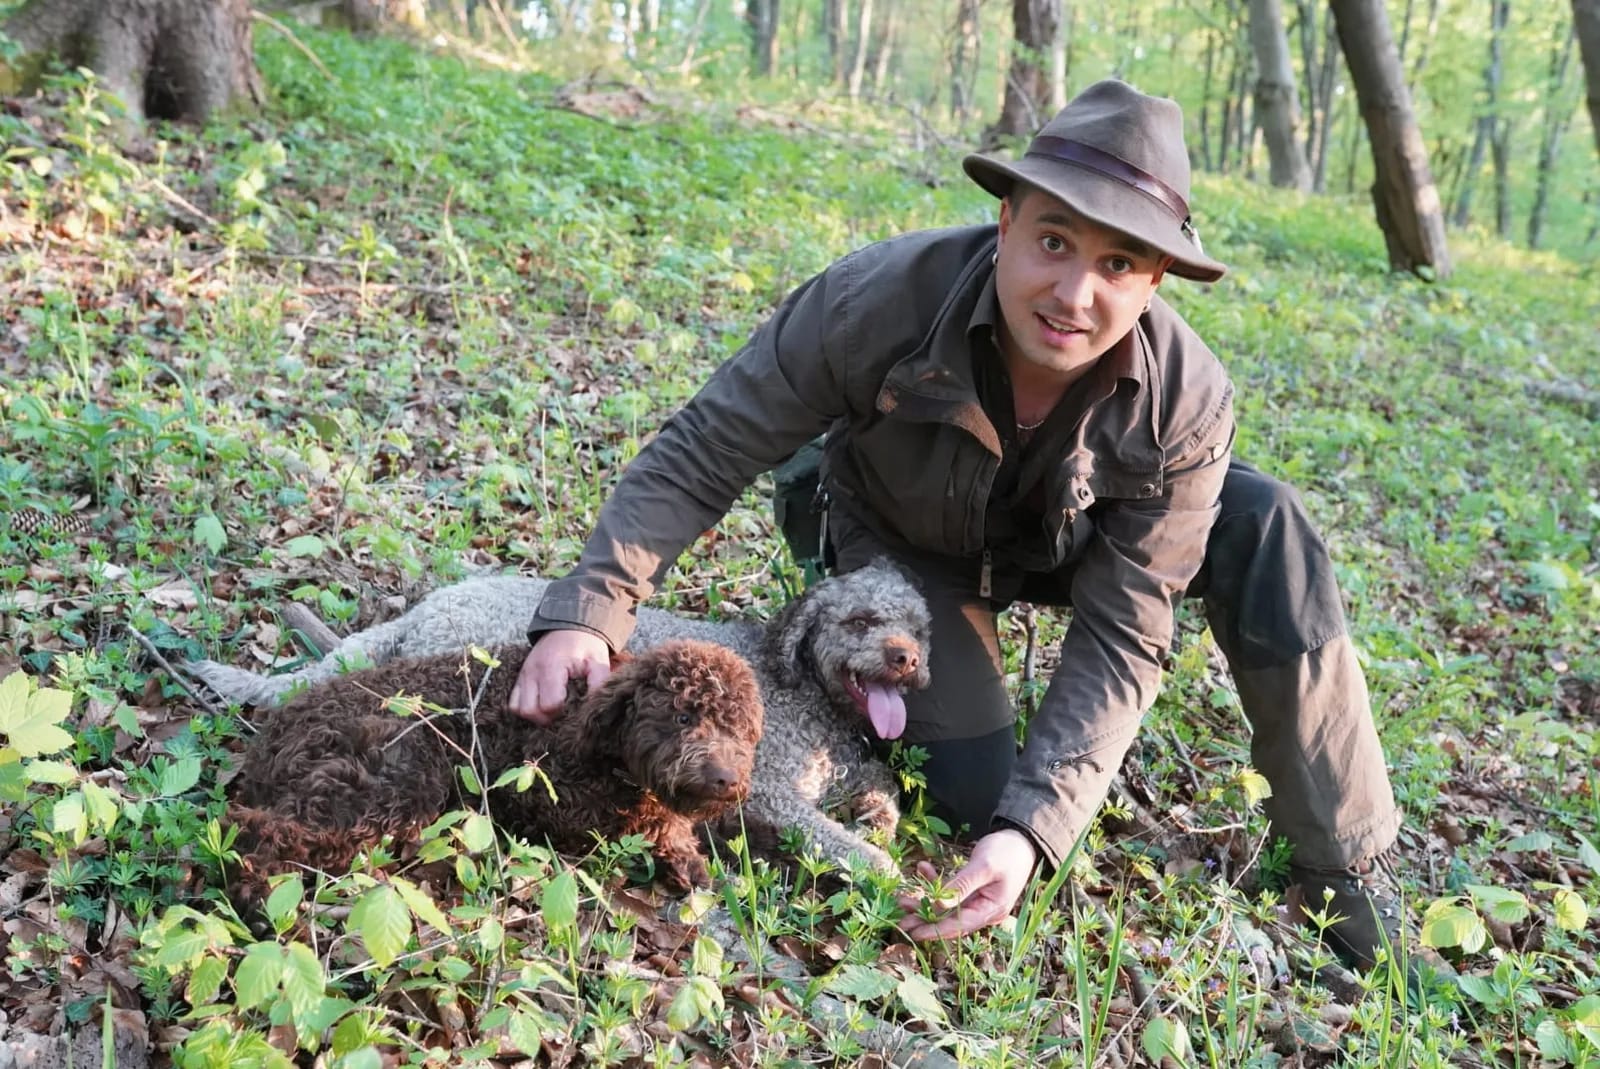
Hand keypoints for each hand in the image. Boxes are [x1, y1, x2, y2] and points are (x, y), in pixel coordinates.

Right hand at [508, 629, 611, 722]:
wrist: (569, 626)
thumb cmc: (585, 646)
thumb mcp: (598, 661)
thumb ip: (599, 683)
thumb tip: (595, 706)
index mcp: (552, 667)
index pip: (550, 704)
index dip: (562, 712)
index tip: (573, 707)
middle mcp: (532, 671)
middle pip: (531, 711)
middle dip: (548, 718)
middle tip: (563, 712)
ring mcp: (523, 674)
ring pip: (518, 708)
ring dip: (535, 715)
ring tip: (552, 710)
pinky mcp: (520, 677)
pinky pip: (513, 702)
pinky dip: (524, 708)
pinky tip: (541, 705)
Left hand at [897, 828, 1037, 940]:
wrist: (1021, 840)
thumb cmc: (1007, 852)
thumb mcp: (984, 866)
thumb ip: (962, 886)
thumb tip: (938, 905)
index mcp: (991, 910)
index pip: (959, 925)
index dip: (935, 930)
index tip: (913, 933)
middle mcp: (985, 911)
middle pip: (951, 920)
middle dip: (925, 918)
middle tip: (900, 919)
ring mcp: (979, 902)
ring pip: (948, 908)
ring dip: (925, 901)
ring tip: (903, 899)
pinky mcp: (974, 892)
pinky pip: (952, 893)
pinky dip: (937, 883)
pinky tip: (923, 868)